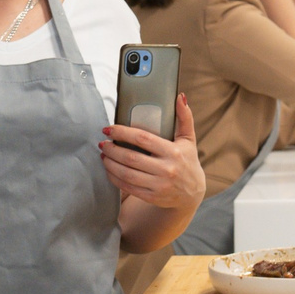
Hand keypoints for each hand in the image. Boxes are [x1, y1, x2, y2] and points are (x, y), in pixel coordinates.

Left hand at [102, 92, 205, 209]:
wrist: (192, 194)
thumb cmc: (187, 161)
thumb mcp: (188, 139)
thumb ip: (185, 117)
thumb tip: (181, 96)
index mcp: (174, 152)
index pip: (143, 139)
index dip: (123, 132)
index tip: (109, 129)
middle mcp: (166, 169)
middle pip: (131, 157)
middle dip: (112, 149)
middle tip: (102, 143)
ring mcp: (159, 185)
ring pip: (127, 173)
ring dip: (110, 164)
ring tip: (103, 155)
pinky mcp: (152, 196)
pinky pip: (128, 187)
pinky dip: (115, 178)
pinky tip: (109, 170)